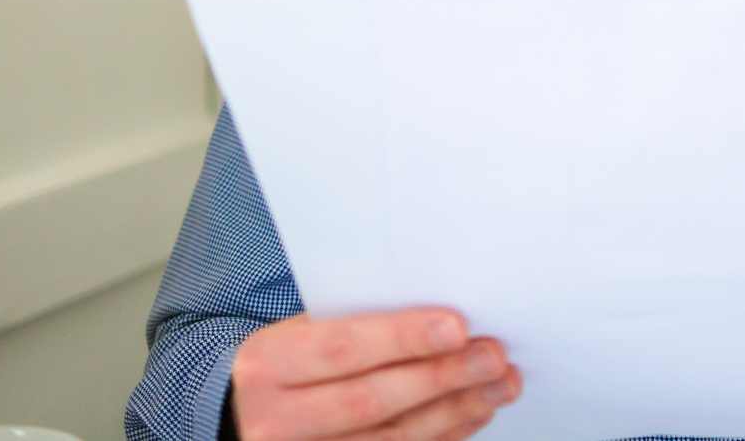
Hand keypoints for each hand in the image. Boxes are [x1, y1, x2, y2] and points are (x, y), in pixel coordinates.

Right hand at [230, 308, 520, 440]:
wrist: (245, 414)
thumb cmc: (288, 361)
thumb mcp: (299, 331)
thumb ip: (355, 322)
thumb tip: (441, 316)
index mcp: (268, 365)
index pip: (342, 348)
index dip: (402, 339)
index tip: (457, 326)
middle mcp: (277, 419)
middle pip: (372, 400)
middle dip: (441, 377)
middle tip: (492, 355)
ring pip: (392, 438)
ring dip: (455, 410)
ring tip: (499, 383)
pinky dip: (442, 436)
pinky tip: (473, 413)